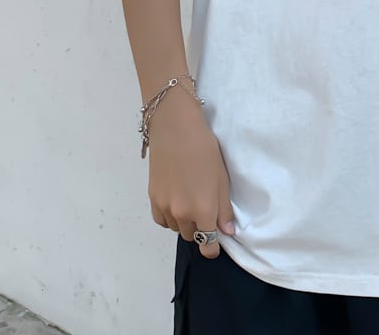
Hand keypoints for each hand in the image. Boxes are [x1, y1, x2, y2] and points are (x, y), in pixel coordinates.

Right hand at [146, 95, 234, 258]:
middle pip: (191, 236)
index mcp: (202, 210)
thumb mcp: (222, 178)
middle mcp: (181, 214)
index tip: (216, 243)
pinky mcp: (152, 198)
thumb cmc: (205, 150)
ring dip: (184, 222)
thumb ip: (223, 208)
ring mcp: (164, 207)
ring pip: (175, 228)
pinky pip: (161, 220)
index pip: (206, 244)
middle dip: (200, 230)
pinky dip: (169, 217)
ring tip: (190, 202)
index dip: (212, 248)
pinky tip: (175, 203)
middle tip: (206, 211)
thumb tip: (226, 231)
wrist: (176, 129)